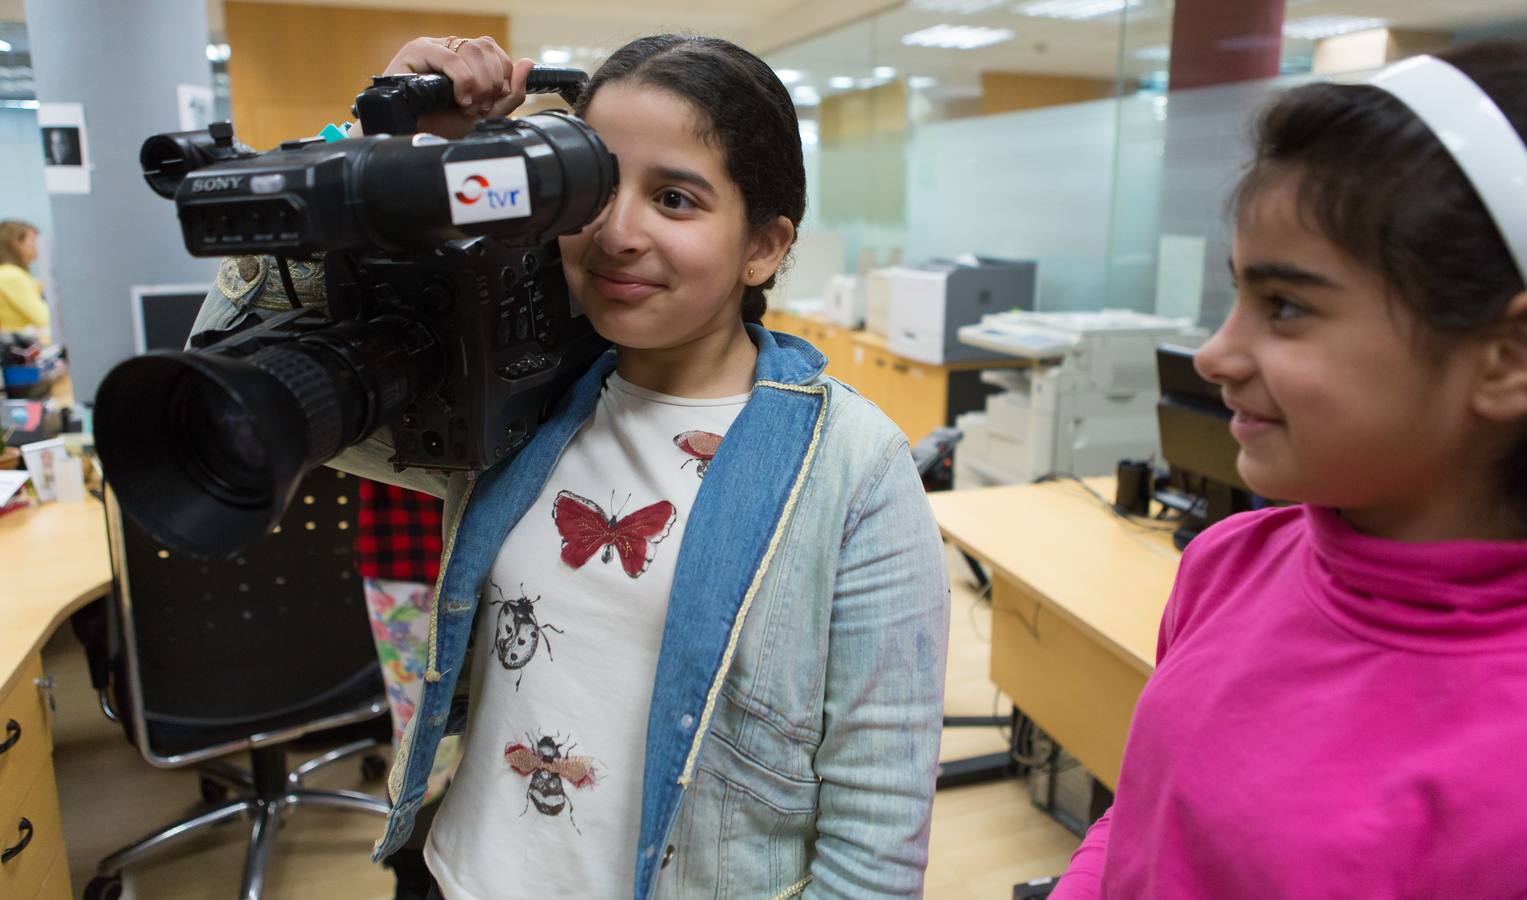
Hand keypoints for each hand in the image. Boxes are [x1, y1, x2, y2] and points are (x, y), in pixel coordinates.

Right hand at [377, 36, 533, 138]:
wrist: (409, 136)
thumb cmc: (441, 126)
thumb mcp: (485, 114)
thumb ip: (511, 94)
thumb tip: (527, 63)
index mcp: (466, 59)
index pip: (496, 52)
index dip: (502, 77)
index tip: (490, 103)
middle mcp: (450, 48)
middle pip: (487, 48)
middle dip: (491, 82)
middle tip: (478, 107)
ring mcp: (433, 46)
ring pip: (472, 49)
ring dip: (477, 83)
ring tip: (466, 104)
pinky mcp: (416, 51)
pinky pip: (451, 57)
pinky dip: (462, 81)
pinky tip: (458, 99)